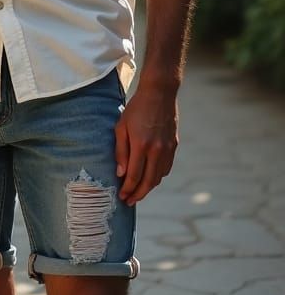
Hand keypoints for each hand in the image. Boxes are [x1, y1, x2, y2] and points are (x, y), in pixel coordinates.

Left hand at [114, 83, 177, 205]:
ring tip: (137, 191)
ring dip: (148, 187)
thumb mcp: (121, 126)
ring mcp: (167, 149)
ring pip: (158, 177)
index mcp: (141, 145)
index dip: (127, 189)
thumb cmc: (136, 108)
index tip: (122, 197)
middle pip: (148, 182)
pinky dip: (157, 176)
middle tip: (129, 201)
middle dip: (138, 194)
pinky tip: (149, 177)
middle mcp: (157, 150)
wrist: (159, 93)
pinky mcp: (174, 146)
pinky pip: (165, 168)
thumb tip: (120, 173)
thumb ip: (120, 151)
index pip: (134, 176)